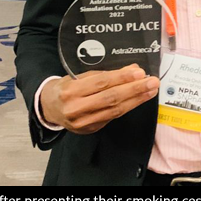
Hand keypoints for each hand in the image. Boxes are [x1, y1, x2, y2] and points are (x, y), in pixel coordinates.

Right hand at [40, 63, 159, 134]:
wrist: (48, 108)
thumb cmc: (65, 88)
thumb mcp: (78, 77)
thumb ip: (103, 75)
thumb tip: (131, 70)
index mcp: (70, 91)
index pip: (100, 83)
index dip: (121, 78)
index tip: (139, 72)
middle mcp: (76, 108)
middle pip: (110, 98)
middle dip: (134, 90)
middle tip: (152, 82)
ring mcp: (83, 122)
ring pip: (115, 110)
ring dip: (136, 100)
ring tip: (150, 91)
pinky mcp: (90, 129)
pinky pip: (112, 117)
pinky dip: (127, 107)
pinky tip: (138, 100)